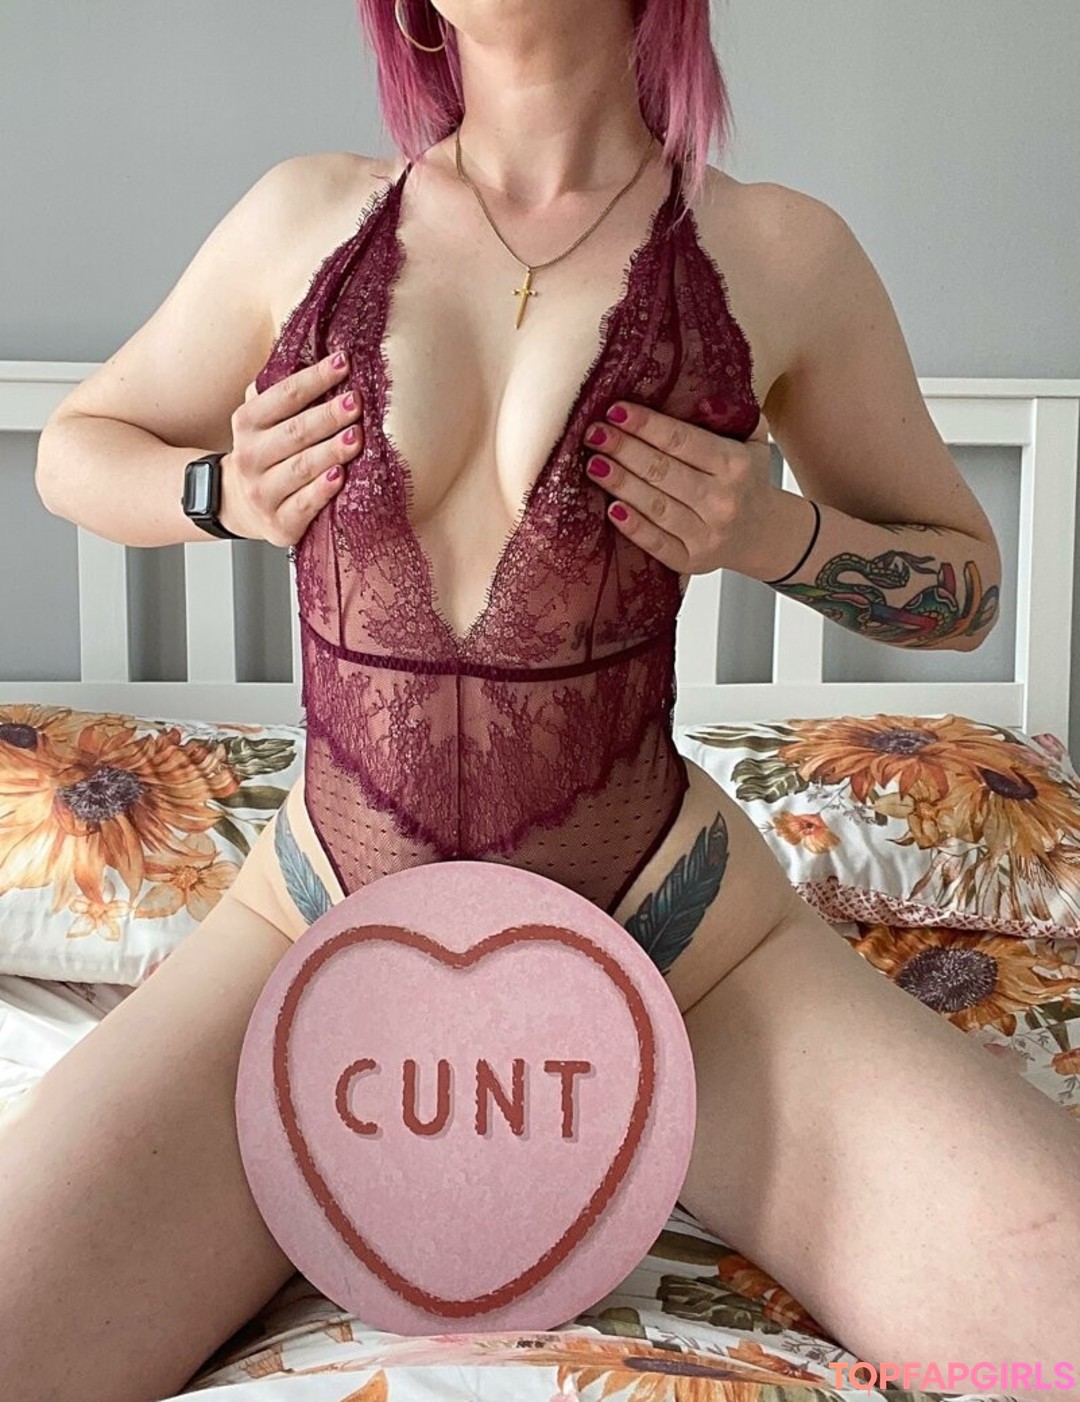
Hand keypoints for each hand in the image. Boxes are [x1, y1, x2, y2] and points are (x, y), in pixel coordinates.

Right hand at [219, 351, 361, 546]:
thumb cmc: (266, 452)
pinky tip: (339, 477)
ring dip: (329, 452)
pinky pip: (303, 506)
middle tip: (355, 401)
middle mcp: (250, 457)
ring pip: (299, 469)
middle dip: (326, 416)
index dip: (314, 378)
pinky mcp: (279, 525)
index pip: (283, 396)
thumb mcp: (263, 417)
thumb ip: (283, 390)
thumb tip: (321, 351)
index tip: (343, 363)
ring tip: (356, 437)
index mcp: (247, 423)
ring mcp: (262, 493)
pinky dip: (321, 492)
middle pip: (293, 433)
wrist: (239, 504)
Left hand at [580, 403, 774, 574]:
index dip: (646, 425)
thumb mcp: (754, 442)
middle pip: (663, 471)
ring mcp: (707, 535)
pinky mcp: (692, 560)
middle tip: (594, 433)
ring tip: (594, 463)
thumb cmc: (747, 480)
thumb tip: (696, 390)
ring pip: (655, 506)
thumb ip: (732, 414)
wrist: (764, 534)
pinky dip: (632, 526)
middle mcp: (723, 501)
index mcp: (736, 465)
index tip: (615, 410)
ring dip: (620, 483)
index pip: (683, 441)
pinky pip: (656, 543)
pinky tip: (610, 508)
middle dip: (624, 449)